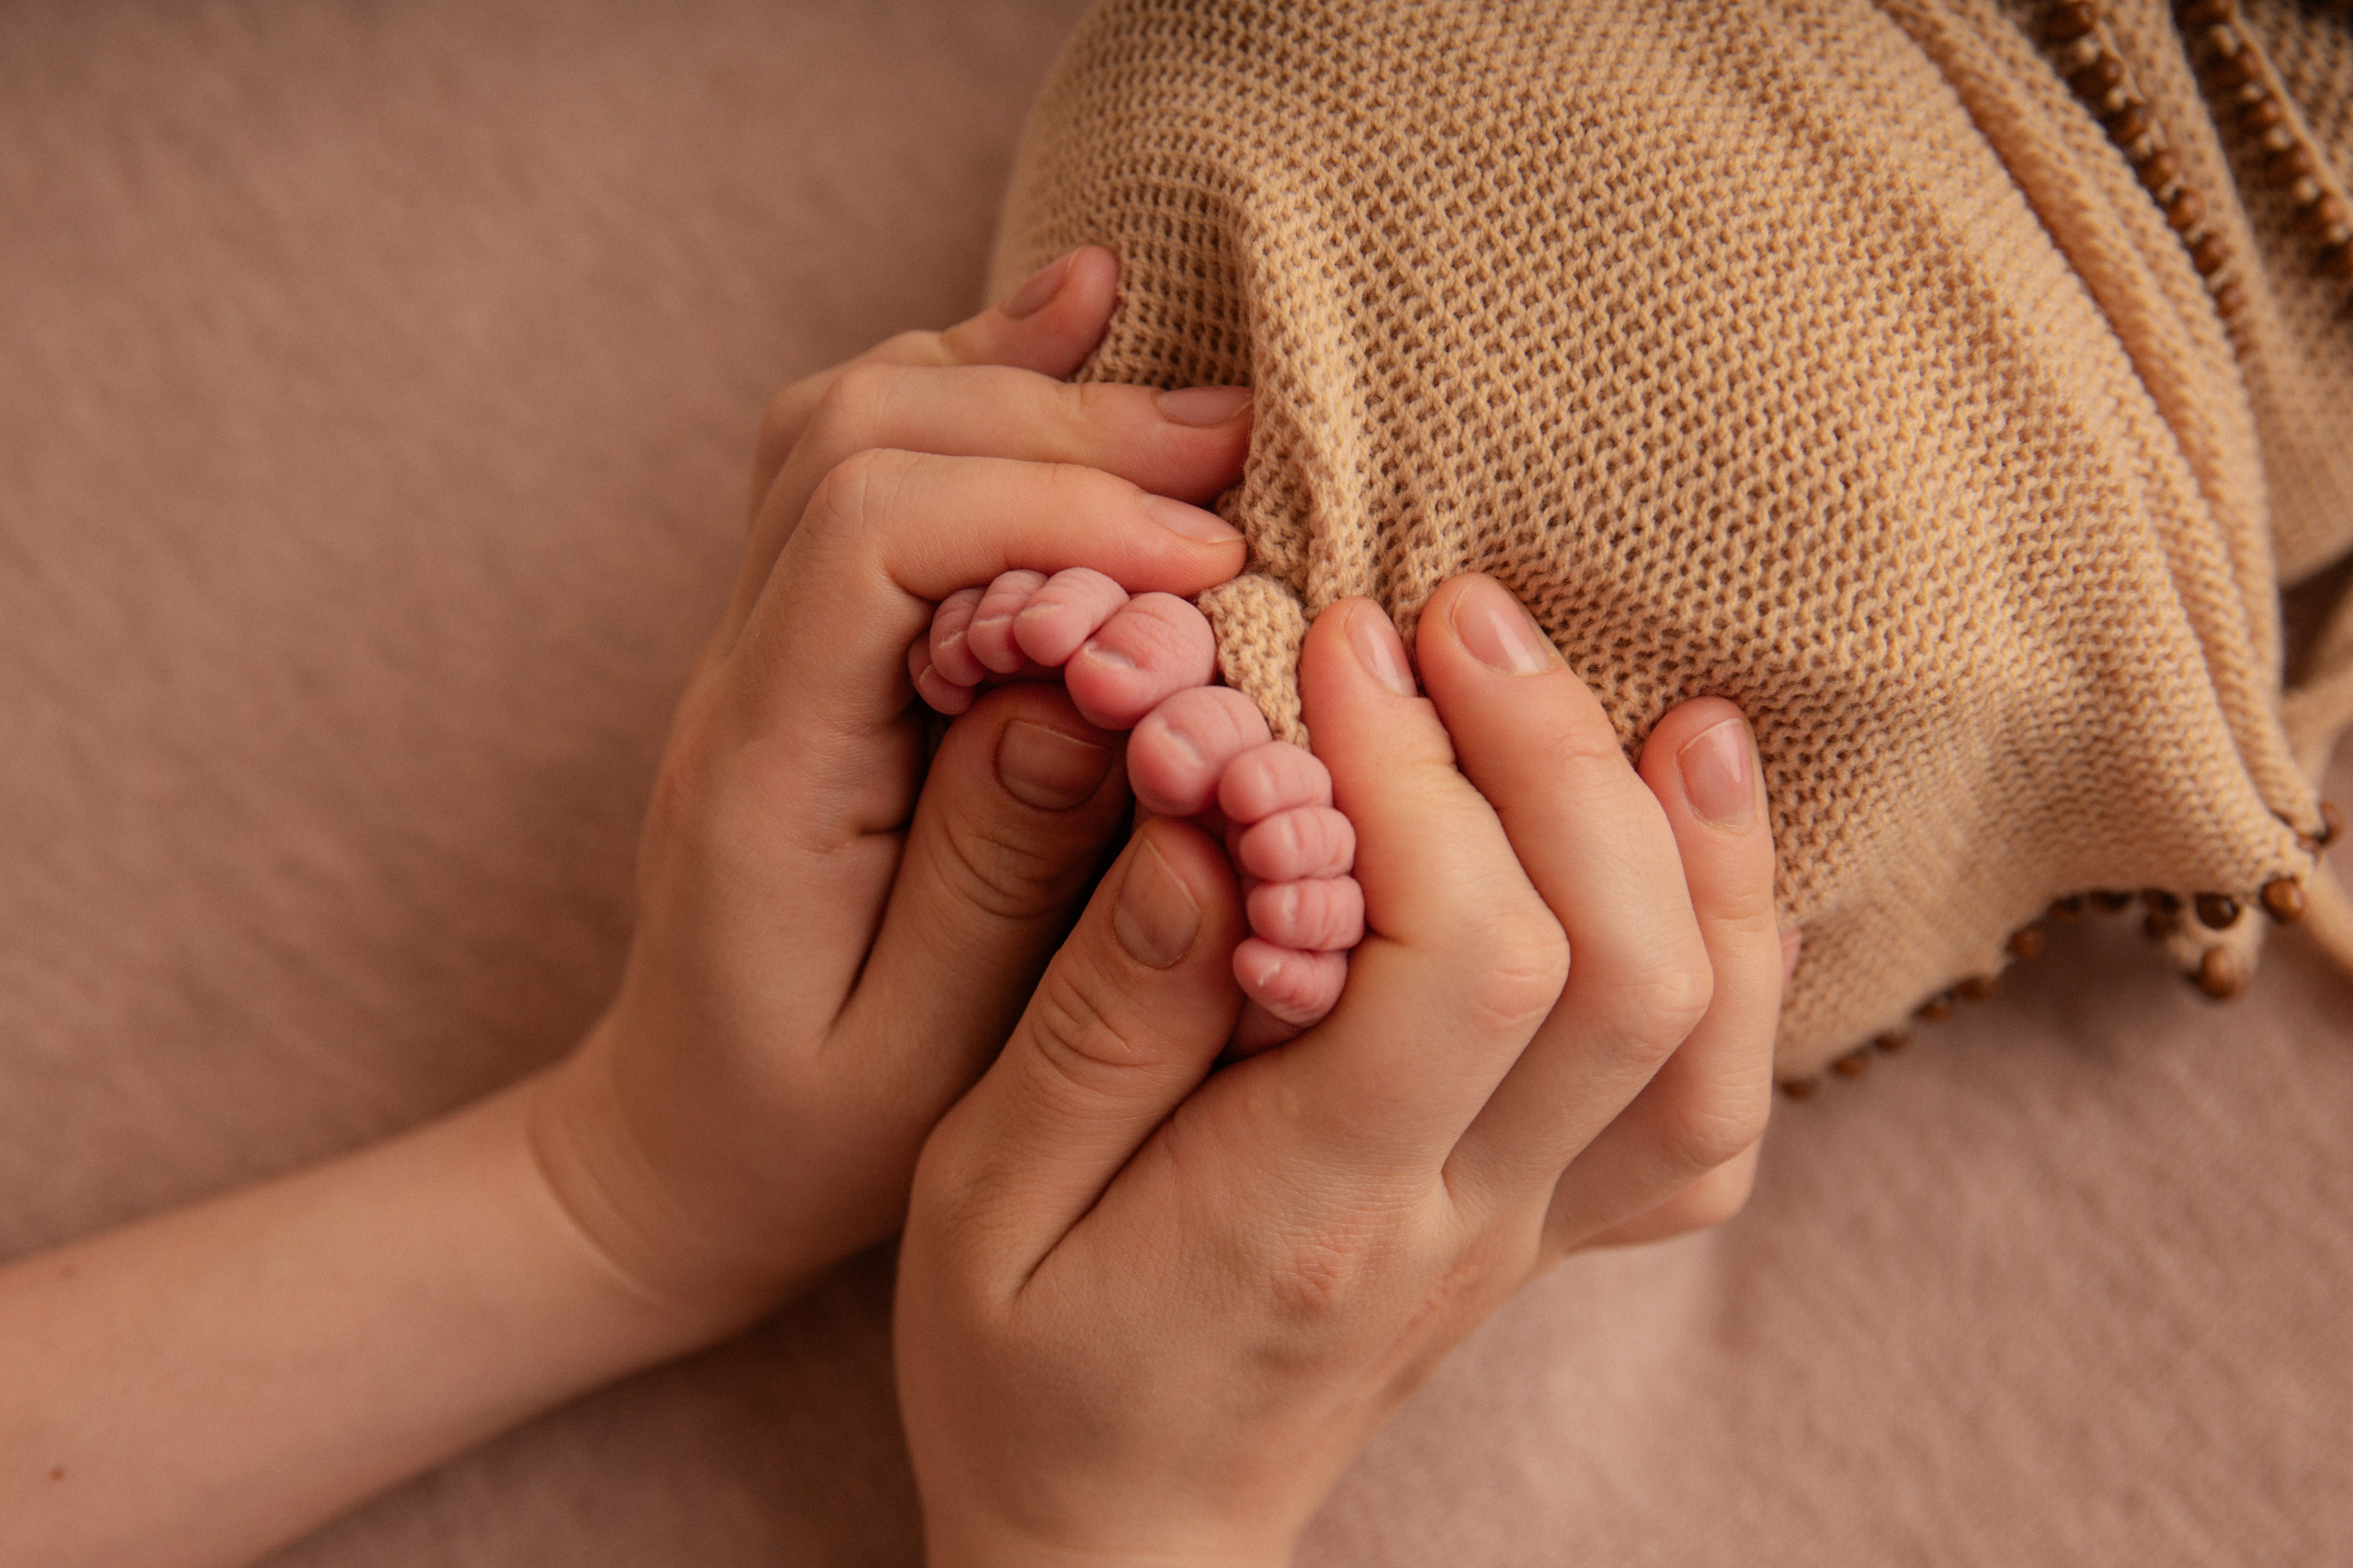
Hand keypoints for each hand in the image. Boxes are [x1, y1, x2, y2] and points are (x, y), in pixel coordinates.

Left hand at [528, 246, 1258, 1328]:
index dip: (1050, 511)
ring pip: (851, 420)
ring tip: (1190, 403)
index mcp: (765, 768)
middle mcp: (744, 674)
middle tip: (1238, 453)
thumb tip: (1092, 686)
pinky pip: (861, 461)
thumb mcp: (917, 1056)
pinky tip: (1068, 321)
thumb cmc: (806, 1134)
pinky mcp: (809, 644)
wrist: (679, 1154)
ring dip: (1021, 383)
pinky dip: (971, 380)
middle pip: (860, 440)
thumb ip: (997, 874)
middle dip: (1059, 421)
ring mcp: (761, 644)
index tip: (1211, 563)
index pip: (873, 538)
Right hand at [895, 575, 1781, 1565]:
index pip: (1465, 966)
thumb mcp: (977, 1199)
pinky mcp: (1547, 1233)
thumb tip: (1207, 822)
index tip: (1340, 646)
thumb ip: (1102, 1017)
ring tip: (1665, 703)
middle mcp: (1458, 1221)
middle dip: (1560, 759)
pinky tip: (1699, 853)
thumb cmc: (1025, 1369)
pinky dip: (1740, 970)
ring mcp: (1526, 1235)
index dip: (1427, 779)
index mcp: (1306, 1207)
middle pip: (1619, 973)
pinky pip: (1707, 1117)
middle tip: (1464, 614)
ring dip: (1704, 854)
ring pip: (1705, 1041)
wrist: (1119, 1541)